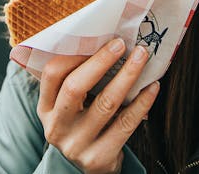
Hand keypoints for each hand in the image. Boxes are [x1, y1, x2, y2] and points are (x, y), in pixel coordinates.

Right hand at [37, 38, 159, 173]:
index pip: (52, 74)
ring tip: (141, 56)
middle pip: (75, 87)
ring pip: (105, 103)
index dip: (73, 53)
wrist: (91, 166)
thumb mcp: (69, 106)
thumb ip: (77, 79)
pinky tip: (152, 87)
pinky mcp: (98, 157)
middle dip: (100, 61)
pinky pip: (125, 124)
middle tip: (121, 44)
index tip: (96, 37)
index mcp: (46, 108)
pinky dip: (141, 102)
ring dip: (127, 75)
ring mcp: (76, 144)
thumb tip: (105, 40)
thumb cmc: (83, 123)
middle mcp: (57, 126)